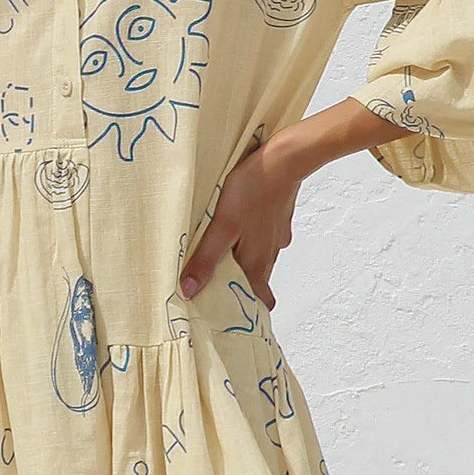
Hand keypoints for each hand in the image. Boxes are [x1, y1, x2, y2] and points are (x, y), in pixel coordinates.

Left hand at [179, 132, 304, 309]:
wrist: (283, 160)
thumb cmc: (252, 191)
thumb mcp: (222, 227)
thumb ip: (206, 259)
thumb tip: (190, 291)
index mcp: (257, 263)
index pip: (259, 301)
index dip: (246, 309)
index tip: (228, 313)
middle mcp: (270, 254)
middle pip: (256, 280)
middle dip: (238, 284)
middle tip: (215, 281)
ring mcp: (276, 236)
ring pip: (259, 257)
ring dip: (243, 260)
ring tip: (221, 251)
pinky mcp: (278, 218)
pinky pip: (263, 236)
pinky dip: (251, 237)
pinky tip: (239, 223)